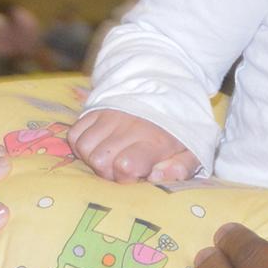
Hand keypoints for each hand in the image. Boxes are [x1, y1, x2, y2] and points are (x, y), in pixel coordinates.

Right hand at [69, 108, 199, 183]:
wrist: (171, 90)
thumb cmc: (180, 129)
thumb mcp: (193, 150)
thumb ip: (180, 168)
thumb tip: (155, 177)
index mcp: (155, 139)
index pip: (125, 165)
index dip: (126, 178)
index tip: (137, 175)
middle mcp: (129, 125)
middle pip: (100, 161)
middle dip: (108, 172)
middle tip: (124, 168)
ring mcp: (110, 115)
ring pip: (84, 147)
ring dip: (93, 159)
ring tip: (111, 158)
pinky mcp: (96, 109)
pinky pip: (74, 133)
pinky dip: (81, 144)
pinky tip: (99, 146)